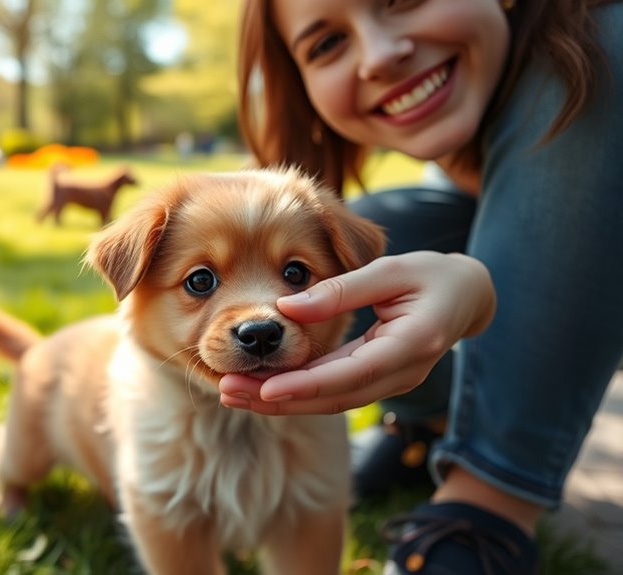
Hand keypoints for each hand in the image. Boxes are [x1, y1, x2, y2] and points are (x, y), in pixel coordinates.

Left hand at [219, 251, 494, 414]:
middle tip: (228, 394)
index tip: (263, 389)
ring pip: (330, 401)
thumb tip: (285, 307)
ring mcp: (391, 382)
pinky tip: (260, 388)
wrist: (468, 296)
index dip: (304, 385)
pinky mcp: (377, 380)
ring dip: (280, 401)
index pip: (350, 374)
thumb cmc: (431, 275)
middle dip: (278, 400)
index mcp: (411, 344)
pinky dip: (297, 392)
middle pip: (333, 397)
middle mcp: (402, 373)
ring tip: (232, 394)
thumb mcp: (390, 270)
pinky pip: (333, 392)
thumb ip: (339, 290)